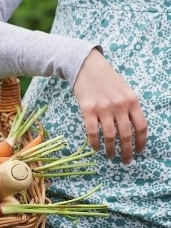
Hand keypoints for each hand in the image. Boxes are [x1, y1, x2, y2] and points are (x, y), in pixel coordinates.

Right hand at [72, 49, 146, 163]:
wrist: (86, 67)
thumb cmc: (106, 79)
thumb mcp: (124, 90)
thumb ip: (129, 107)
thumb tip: (131, 129)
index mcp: (132, 101)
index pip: (141, 126)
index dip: (141, 142)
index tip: (138, 151)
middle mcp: (119, 106)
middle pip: (126, 135)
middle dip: (127, 151)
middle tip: (126, 161)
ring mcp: (103, 108)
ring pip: (110, 136)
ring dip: (110, 150)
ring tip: (110, 156)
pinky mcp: (88, 110)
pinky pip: (92, 131)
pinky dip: (94, 142)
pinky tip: (96, 148)